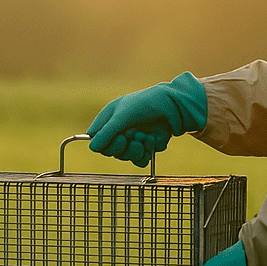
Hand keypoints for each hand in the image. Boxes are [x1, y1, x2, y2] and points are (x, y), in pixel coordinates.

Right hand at [87, 72, 207, 165]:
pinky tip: (151, 141)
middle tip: (132, 135)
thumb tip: (92, 149)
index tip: (117, 136)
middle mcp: (118, 130)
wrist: (174, 107)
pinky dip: (145, 153)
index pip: (96, 139)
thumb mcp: (123, 116)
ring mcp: (132, 140)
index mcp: (109, 119)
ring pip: (124, 157)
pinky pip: (138, 161)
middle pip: (110, 151)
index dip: (104, 142)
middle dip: (122, 146)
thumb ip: (107, 132)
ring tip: (145, 136)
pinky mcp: (145, 148)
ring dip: (136, 148)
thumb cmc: (146, 104)